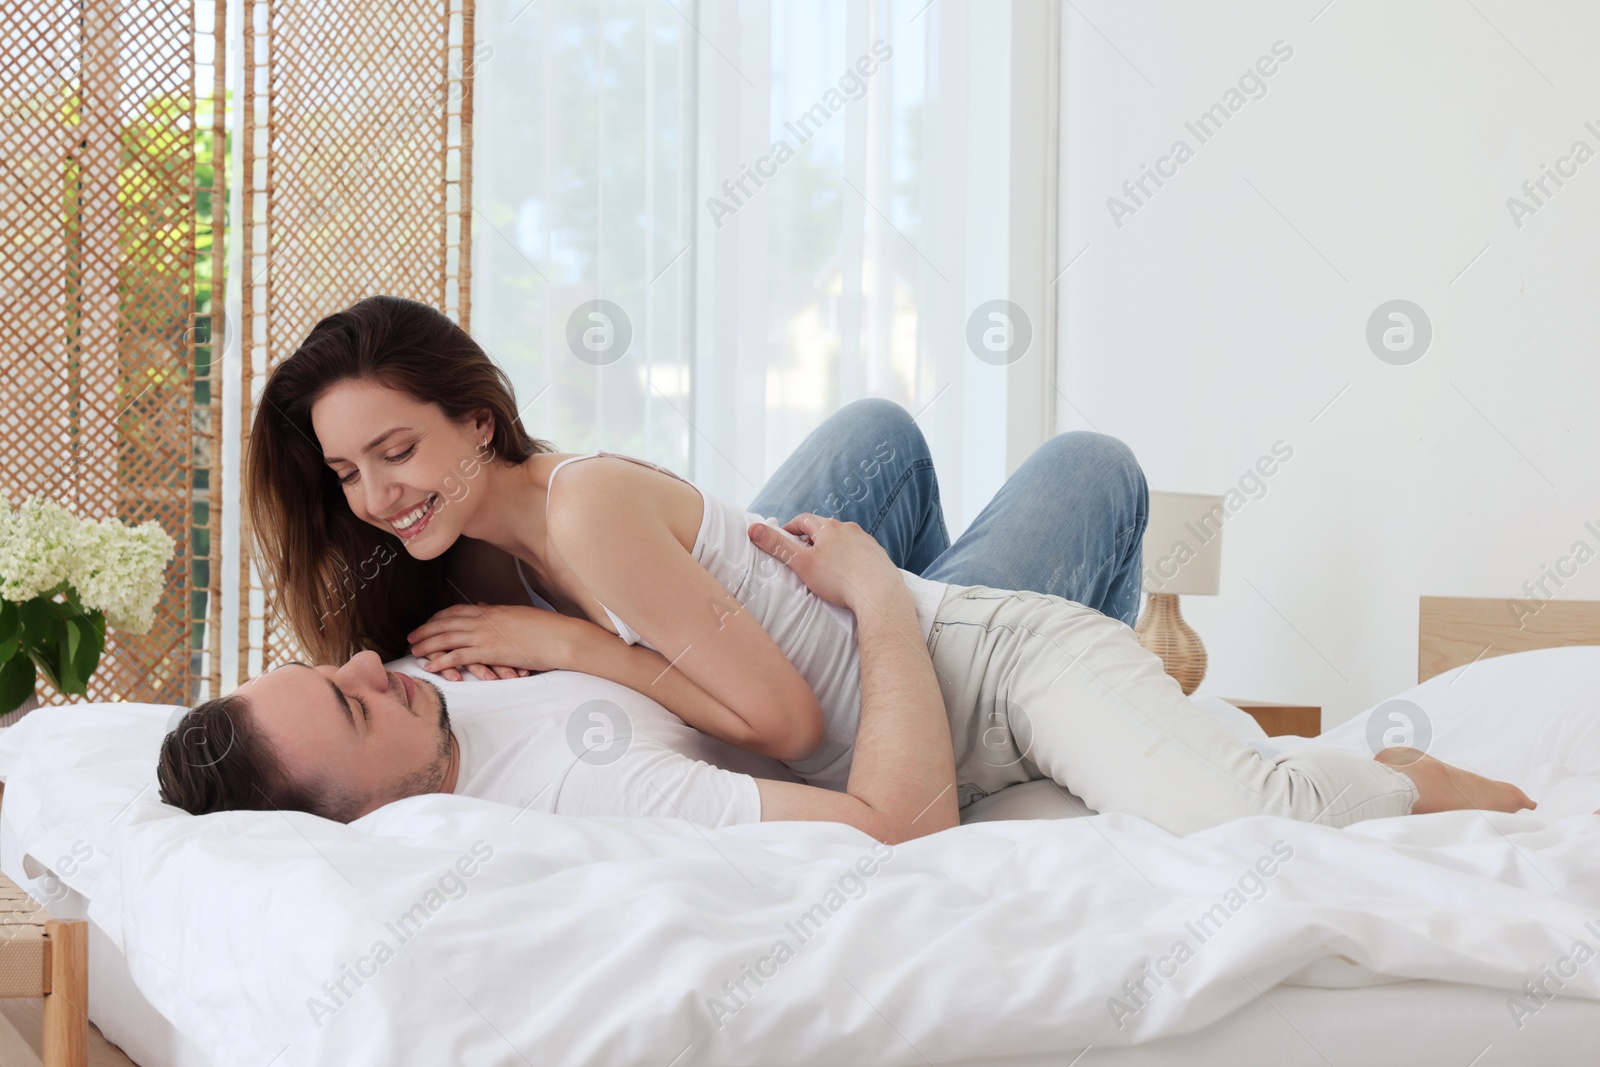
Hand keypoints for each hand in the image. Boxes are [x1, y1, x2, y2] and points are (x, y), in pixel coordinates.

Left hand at [407, 603, 589, 680]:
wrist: (560, 637)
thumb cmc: (546, 629)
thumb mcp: (518, 615)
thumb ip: (497, 612)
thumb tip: (483, 606)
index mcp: (492, 610)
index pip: (457, 610)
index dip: (438, 617)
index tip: (428, 622)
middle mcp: (484, 619)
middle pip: (446, 622)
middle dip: (426, 629)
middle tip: (411, 637)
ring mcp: (485, 635)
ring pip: (446, 637)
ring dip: (427, 644)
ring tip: (413, 651)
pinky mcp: (488, 652)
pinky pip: (457, 656)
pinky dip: (440, 660)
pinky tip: (429, 665)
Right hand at [747, 513, 901, 610]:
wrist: (879, 593)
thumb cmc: (838, 578)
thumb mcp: (801, 563)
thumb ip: (777, 546)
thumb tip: (753, 529)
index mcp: (829, 527)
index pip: (803, 520)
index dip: (790, 529)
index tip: (783, 539)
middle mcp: (849, 529)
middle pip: (824, 529)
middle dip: (811, 539)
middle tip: (801, 554)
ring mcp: (866, 542)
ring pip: (844, 540)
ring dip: (832, 548)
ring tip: (825, 565)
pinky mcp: (878, 556)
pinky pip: (859, 553)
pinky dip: (850, 559)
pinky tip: (848, 574)